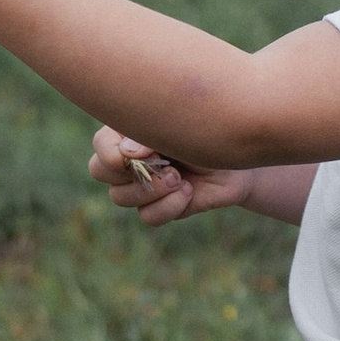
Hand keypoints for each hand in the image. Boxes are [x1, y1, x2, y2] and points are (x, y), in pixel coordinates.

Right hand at [88, 124, 275, 229]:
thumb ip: (147, 135)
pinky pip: (147, 217)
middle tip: (164, 162)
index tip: (148, 147)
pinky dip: (170, 206)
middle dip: (131, 170)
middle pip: (99, 171)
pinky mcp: (159, 208)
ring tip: (180, 178)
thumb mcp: (178, 123)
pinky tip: (189, 192)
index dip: (114, 152)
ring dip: (152, 189)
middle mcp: (129, 159)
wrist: (240, 157)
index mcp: (128, 132)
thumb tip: (127, 154)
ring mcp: (141, 186)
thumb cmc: (208, 129)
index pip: (100, 144)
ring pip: (119, 197)